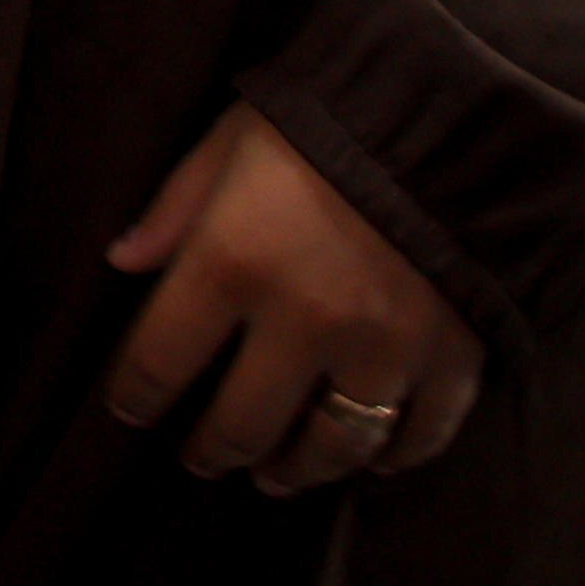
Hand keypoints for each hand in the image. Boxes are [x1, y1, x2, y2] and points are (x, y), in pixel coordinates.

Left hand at [102, 105, 484, 494]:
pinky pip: (421, 435)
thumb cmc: (330, 117)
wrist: (462, 110)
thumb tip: (122, 262)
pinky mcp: (454, 356)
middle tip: (202, 460)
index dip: (134, 395)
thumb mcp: (231, 140)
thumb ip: (175, 207)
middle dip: (213, 450)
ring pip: (331, 446)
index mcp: (232, 260)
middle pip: (243, 423)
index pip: (158, 358)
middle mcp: (303, 320)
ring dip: (298, 469)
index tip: (129, 410)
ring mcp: (383, 347)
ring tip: (276, 475)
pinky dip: (395, 457)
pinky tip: (372, 461)